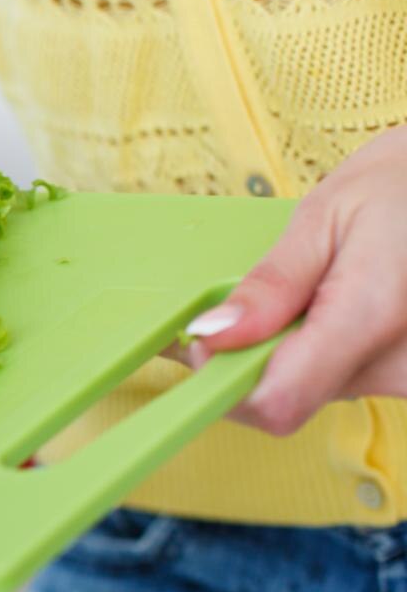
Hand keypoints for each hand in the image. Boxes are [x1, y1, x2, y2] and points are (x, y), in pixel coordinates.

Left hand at [185, 128, 406, 434]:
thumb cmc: (397, 190)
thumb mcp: (323, 219)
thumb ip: (271, 284)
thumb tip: (212, 336)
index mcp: (373, 318)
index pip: (277, 402)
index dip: (225, 381)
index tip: (205, 342)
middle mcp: (399, 365)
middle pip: (288, 398)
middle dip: (255, 355)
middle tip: (261, 300)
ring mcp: (405, 375)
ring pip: (310, 389)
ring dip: (289, 350)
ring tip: (310, 293)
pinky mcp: (404, 375)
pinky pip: (336, 379)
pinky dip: (316, 350)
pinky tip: (329, 307)